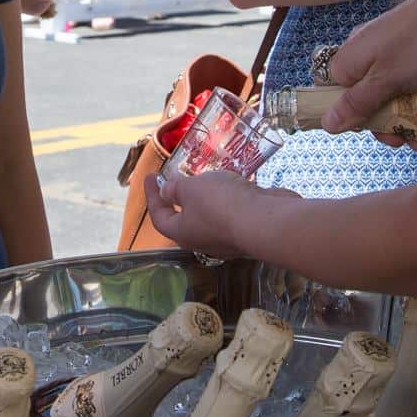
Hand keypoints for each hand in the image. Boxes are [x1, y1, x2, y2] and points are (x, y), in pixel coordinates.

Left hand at [146, 166, 295, 260]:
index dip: (152, 196)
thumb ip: (176, 188)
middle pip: (186, 220)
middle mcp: (204, 241)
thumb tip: (167, 192)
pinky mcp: (249, 228)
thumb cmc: (220, 204)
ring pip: (212, 215)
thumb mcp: (191, 188)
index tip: (149, 176)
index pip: (160, 217)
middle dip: (180, 199)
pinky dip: (230, 197)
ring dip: (207, 197)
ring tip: (208, 177)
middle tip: (178, 178)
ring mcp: (229, 238)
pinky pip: (233, 211)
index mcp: (183, 233)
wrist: (267, 221)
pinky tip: (234, 182)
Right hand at [323, 0, 416, 146]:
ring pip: (384, 94)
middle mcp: (364, 54)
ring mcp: (387, 54)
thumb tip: (326, 123)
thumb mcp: (386, 81)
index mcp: (349, 58)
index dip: (345, 114)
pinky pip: (404, 86)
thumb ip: (356, 103)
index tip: (367, 128)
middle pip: (360, 97)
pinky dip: (414, 105)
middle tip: (400, 138)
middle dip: (379, 122)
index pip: (330, 92)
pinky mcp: (410, 55)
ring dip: (400, 120)